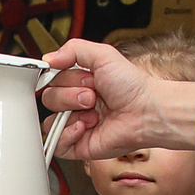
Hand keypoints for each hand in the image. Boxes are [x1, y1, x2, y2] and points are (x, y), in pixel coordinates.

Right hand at [40, 38, 191, 161]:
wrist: (146, 111)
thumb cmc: (132, 86)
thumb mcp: (103, 54)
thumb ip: (73, 49)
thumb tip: (48, 58)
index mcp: (80, 83)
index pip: (52, 80)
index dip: (64, 78)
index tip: (83, 77)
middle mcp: (77, 104)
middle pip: (49, 99)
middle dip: (70, 95)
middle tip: (92, 96)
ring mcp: (77, 124)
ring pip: (50, 121)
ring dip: (71, 113)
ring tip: (93, 112)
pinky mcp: (79, 145)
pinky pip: (56, 143)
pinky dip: (67, 133)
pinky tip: (85, 126)